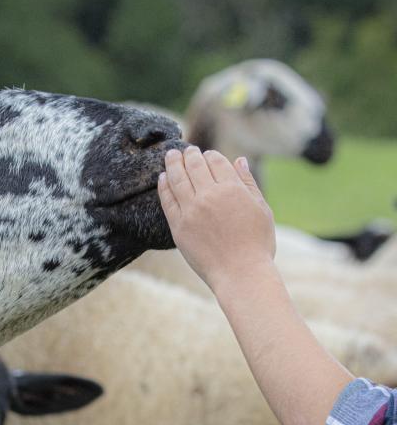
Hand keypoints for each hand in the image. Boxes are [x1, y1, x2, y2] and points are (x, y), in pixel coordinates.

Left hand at [158, 147, 275, 294]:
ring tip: (170, 155)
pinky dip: (164, 186)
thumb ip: (248, 183)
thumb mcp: (262, 209)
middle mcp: (209, 196)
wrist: (241, 274)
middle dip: (189, 154)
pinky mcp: (178, 226)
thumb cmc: (257, 244)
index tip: (206, 155)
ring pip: (177, 179)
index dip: (210, 155)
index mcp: (232, 189)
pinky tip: (163, 178)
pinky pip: (167, 200)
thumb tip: (239, 160)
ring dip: (173, 163)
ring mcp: (192, 211)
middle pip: (194, 166)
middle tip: (185, 150)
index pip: (216, 161)